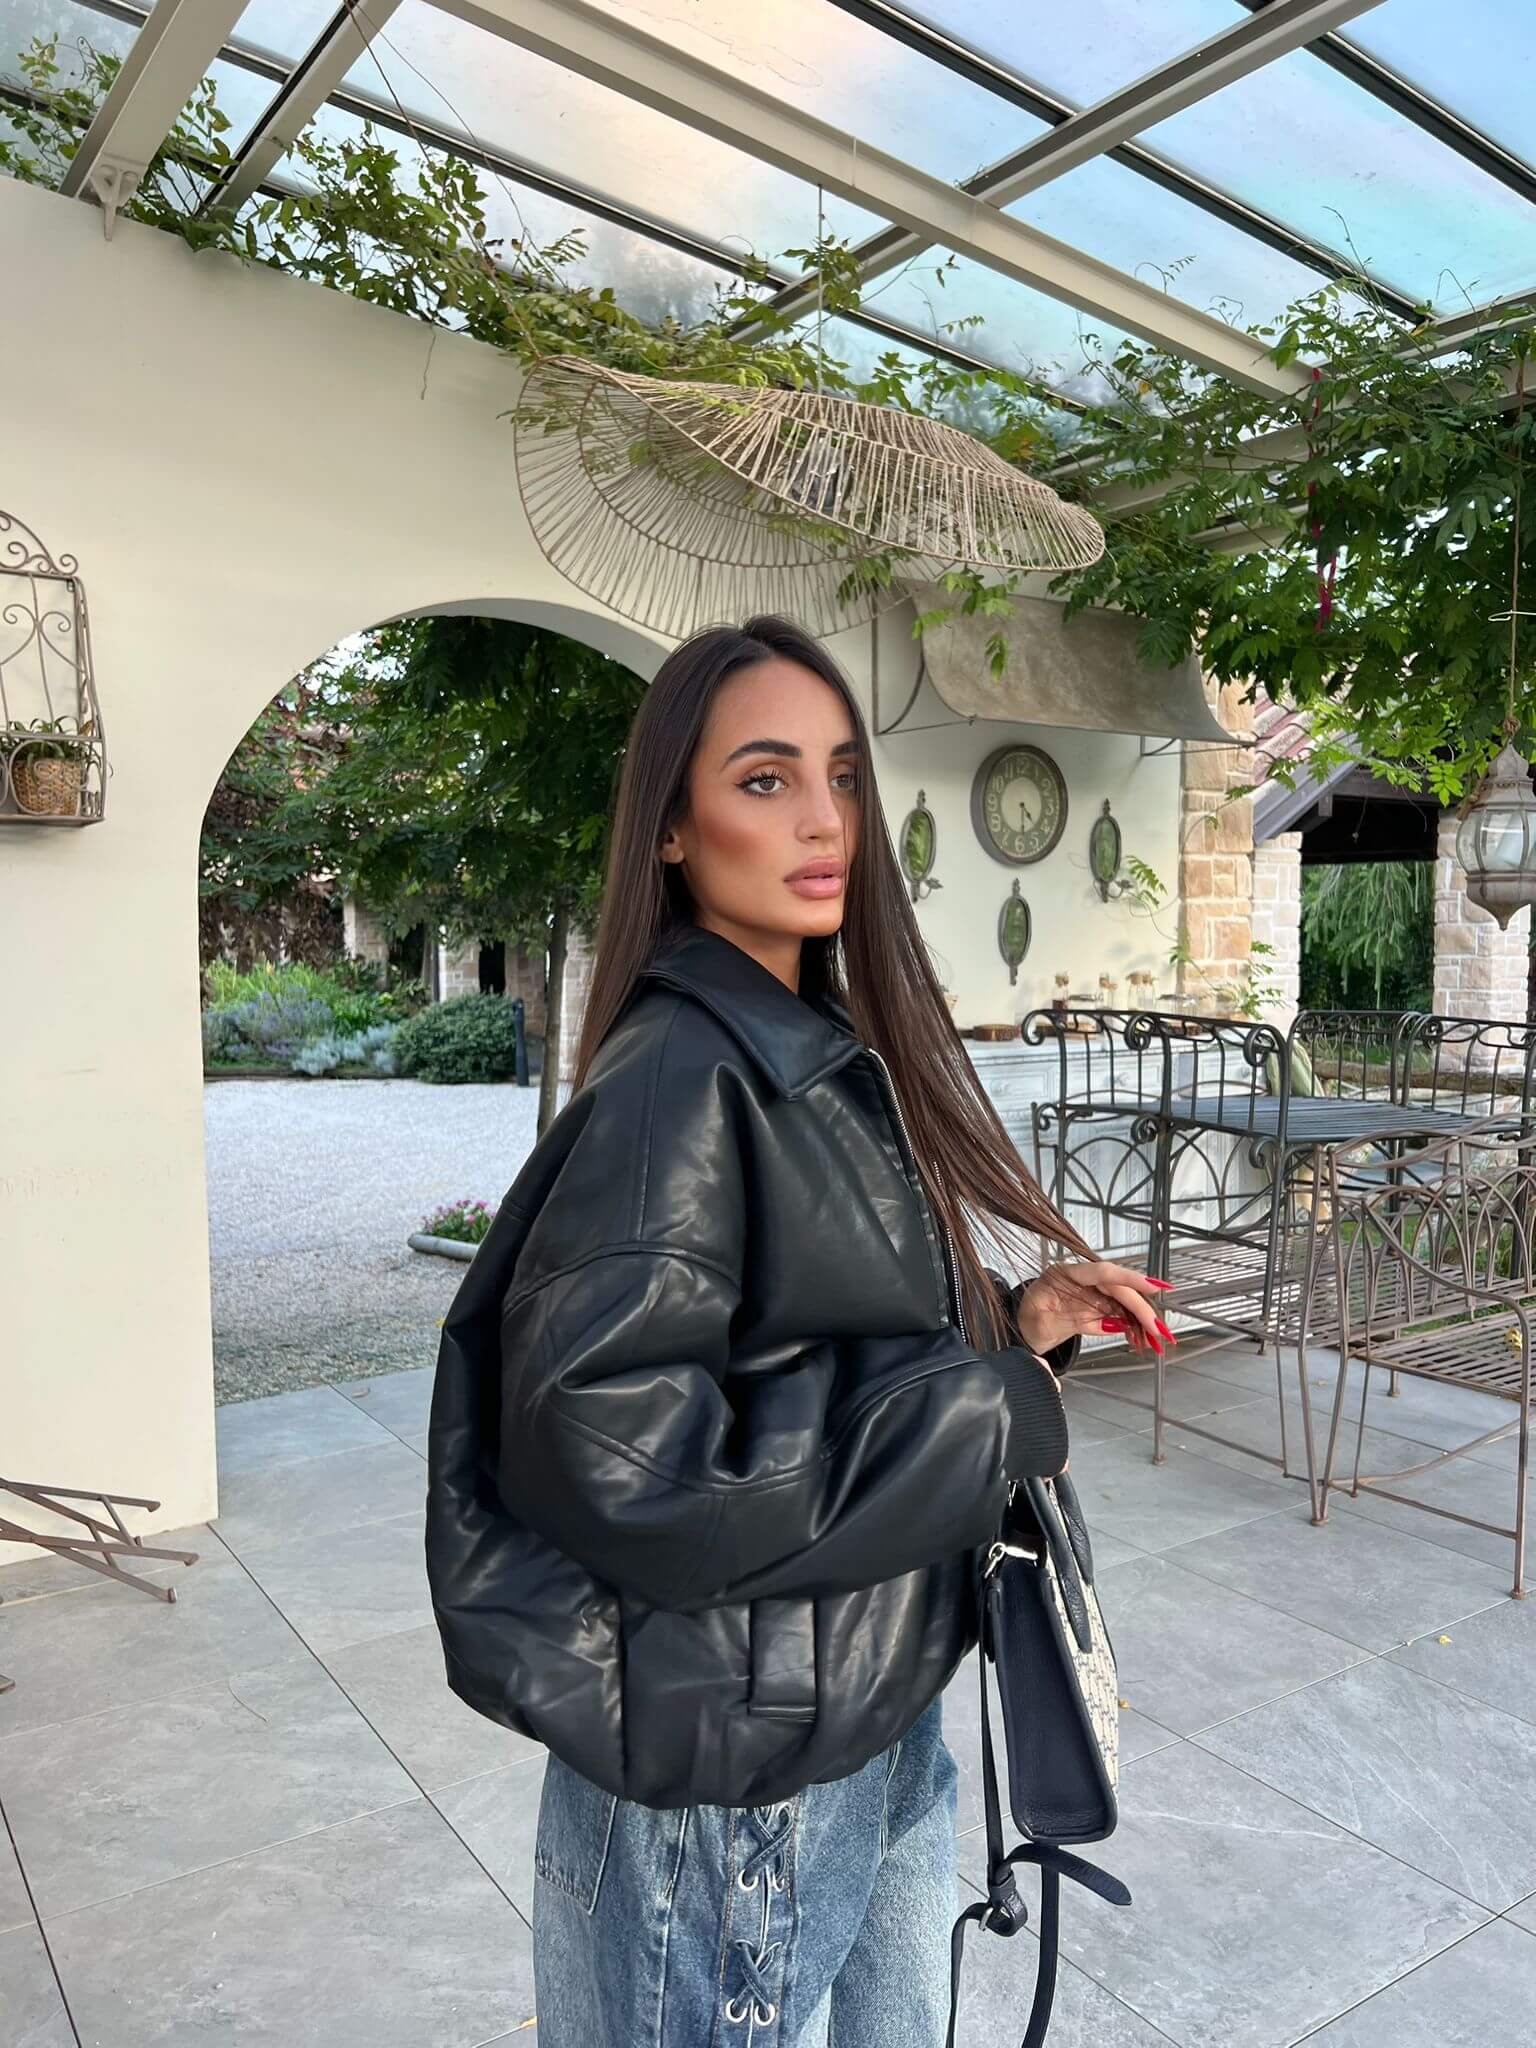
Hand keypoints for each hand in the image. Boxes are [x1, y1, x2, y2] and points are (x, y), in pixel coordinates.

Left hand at [1013, 1261, 1175, 1357]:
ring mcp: (1090, 1292)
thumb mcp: (1043, 1324)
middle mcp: (1082, 1279)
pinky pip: (1118, 1314)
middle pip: (1117, 1289)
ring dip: (1140, 1320)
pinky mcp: (1096, 1305)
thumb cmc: (1027, 1320)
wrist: (1022, 1328)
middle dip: (1140, 1308)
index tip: (1151, 1286)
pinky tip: (1140, 1339)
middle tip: (1157, 1329)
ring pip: (1122, 1302)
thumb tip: (1113, 1325)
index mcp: (1064, 1274)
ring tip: (1154, 1339)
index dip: (1128, 1278)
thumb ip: (1077, 1322)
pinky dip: (1131, 1327)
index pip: (1101, 1272)